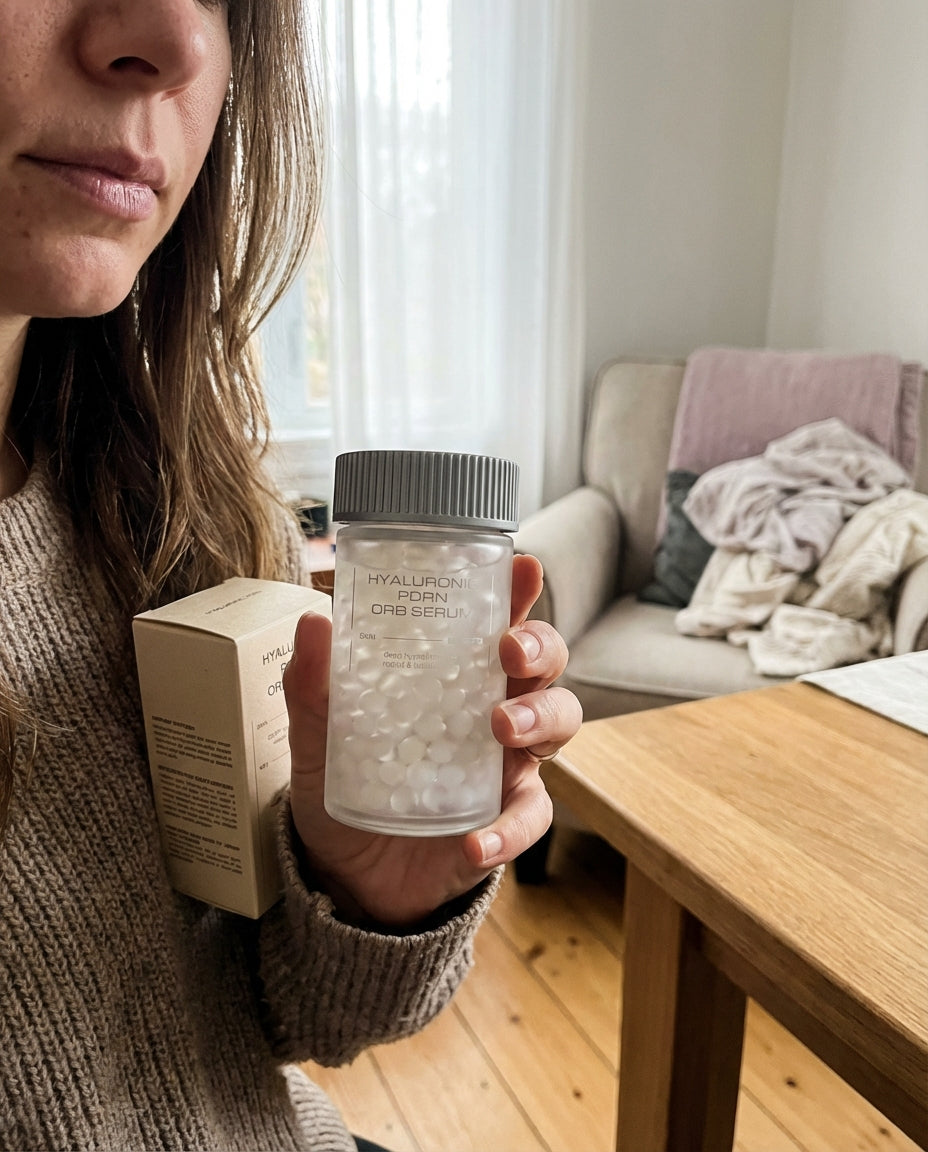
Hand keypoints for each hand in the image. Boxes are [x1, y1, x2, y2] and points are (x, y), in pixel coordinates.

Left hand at [283, 554, 581, 926]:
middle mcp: (491, 712)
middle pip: (546, 665)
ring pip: (560, 726)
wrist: (346, 872)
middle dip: (541, 647)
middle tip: (508, 652)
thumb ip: (313, 685)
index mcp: (455, 677)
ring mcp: (504, 766)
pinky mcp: (504, 819)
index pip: (497, 623)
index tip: (522, 567)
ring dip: (541, 719)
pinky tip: (476, 841)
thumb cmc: (346, 783)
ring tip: (502, 729)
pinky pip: (529, 819)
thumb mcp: (318, 734)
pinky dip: (508, 830)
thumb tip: (314, 621)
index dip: (519, 593)